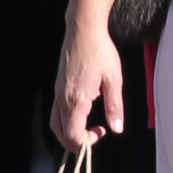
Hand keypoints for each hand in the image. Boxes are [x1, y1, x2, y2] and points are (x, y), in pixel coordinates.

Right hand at [51, 22, 123, 151]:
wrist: (83, 30)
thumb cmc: (99, 51)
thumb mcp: (114, 80)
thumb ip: (114, 106)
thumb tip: (117, 128)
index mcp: (76, 100)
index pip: (72, 134)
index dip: (86, 141)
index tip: (102, 132)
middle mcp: (62, 98)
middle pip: (59, 133)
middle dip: (75, 142)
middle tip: (93, 137)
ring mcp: (57, 92)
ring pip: (56, 122)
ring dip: (69, 132)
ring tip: (87, 129)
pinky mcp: (58, 86)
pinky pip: (57, 110)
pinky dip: (67, 119)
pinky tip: (83, 111)